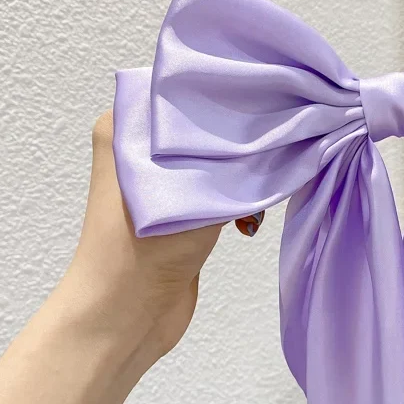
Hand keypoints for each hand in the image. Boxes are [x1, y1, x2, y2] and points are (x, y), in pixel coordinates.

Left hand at [63, 111, 261, 365]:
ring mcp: (163, 184)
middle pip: (208, 127)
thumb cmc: (144, 246)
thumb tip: (277, 136)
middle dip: (244, 142)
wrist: (128, 314)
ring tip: (261, 197)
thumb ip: (233, 159)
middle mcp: (141, 149)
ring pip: (219, 162)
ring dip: (246, 179)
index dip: (228, 95)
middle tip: (276, 151)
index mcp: (127, 127)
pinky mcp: (182, 215)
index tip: (269, 101)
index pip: (185, 89)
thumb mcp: (191, 188)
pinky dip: (240, 203)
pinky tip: (249, 223)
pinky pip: (221, 193)